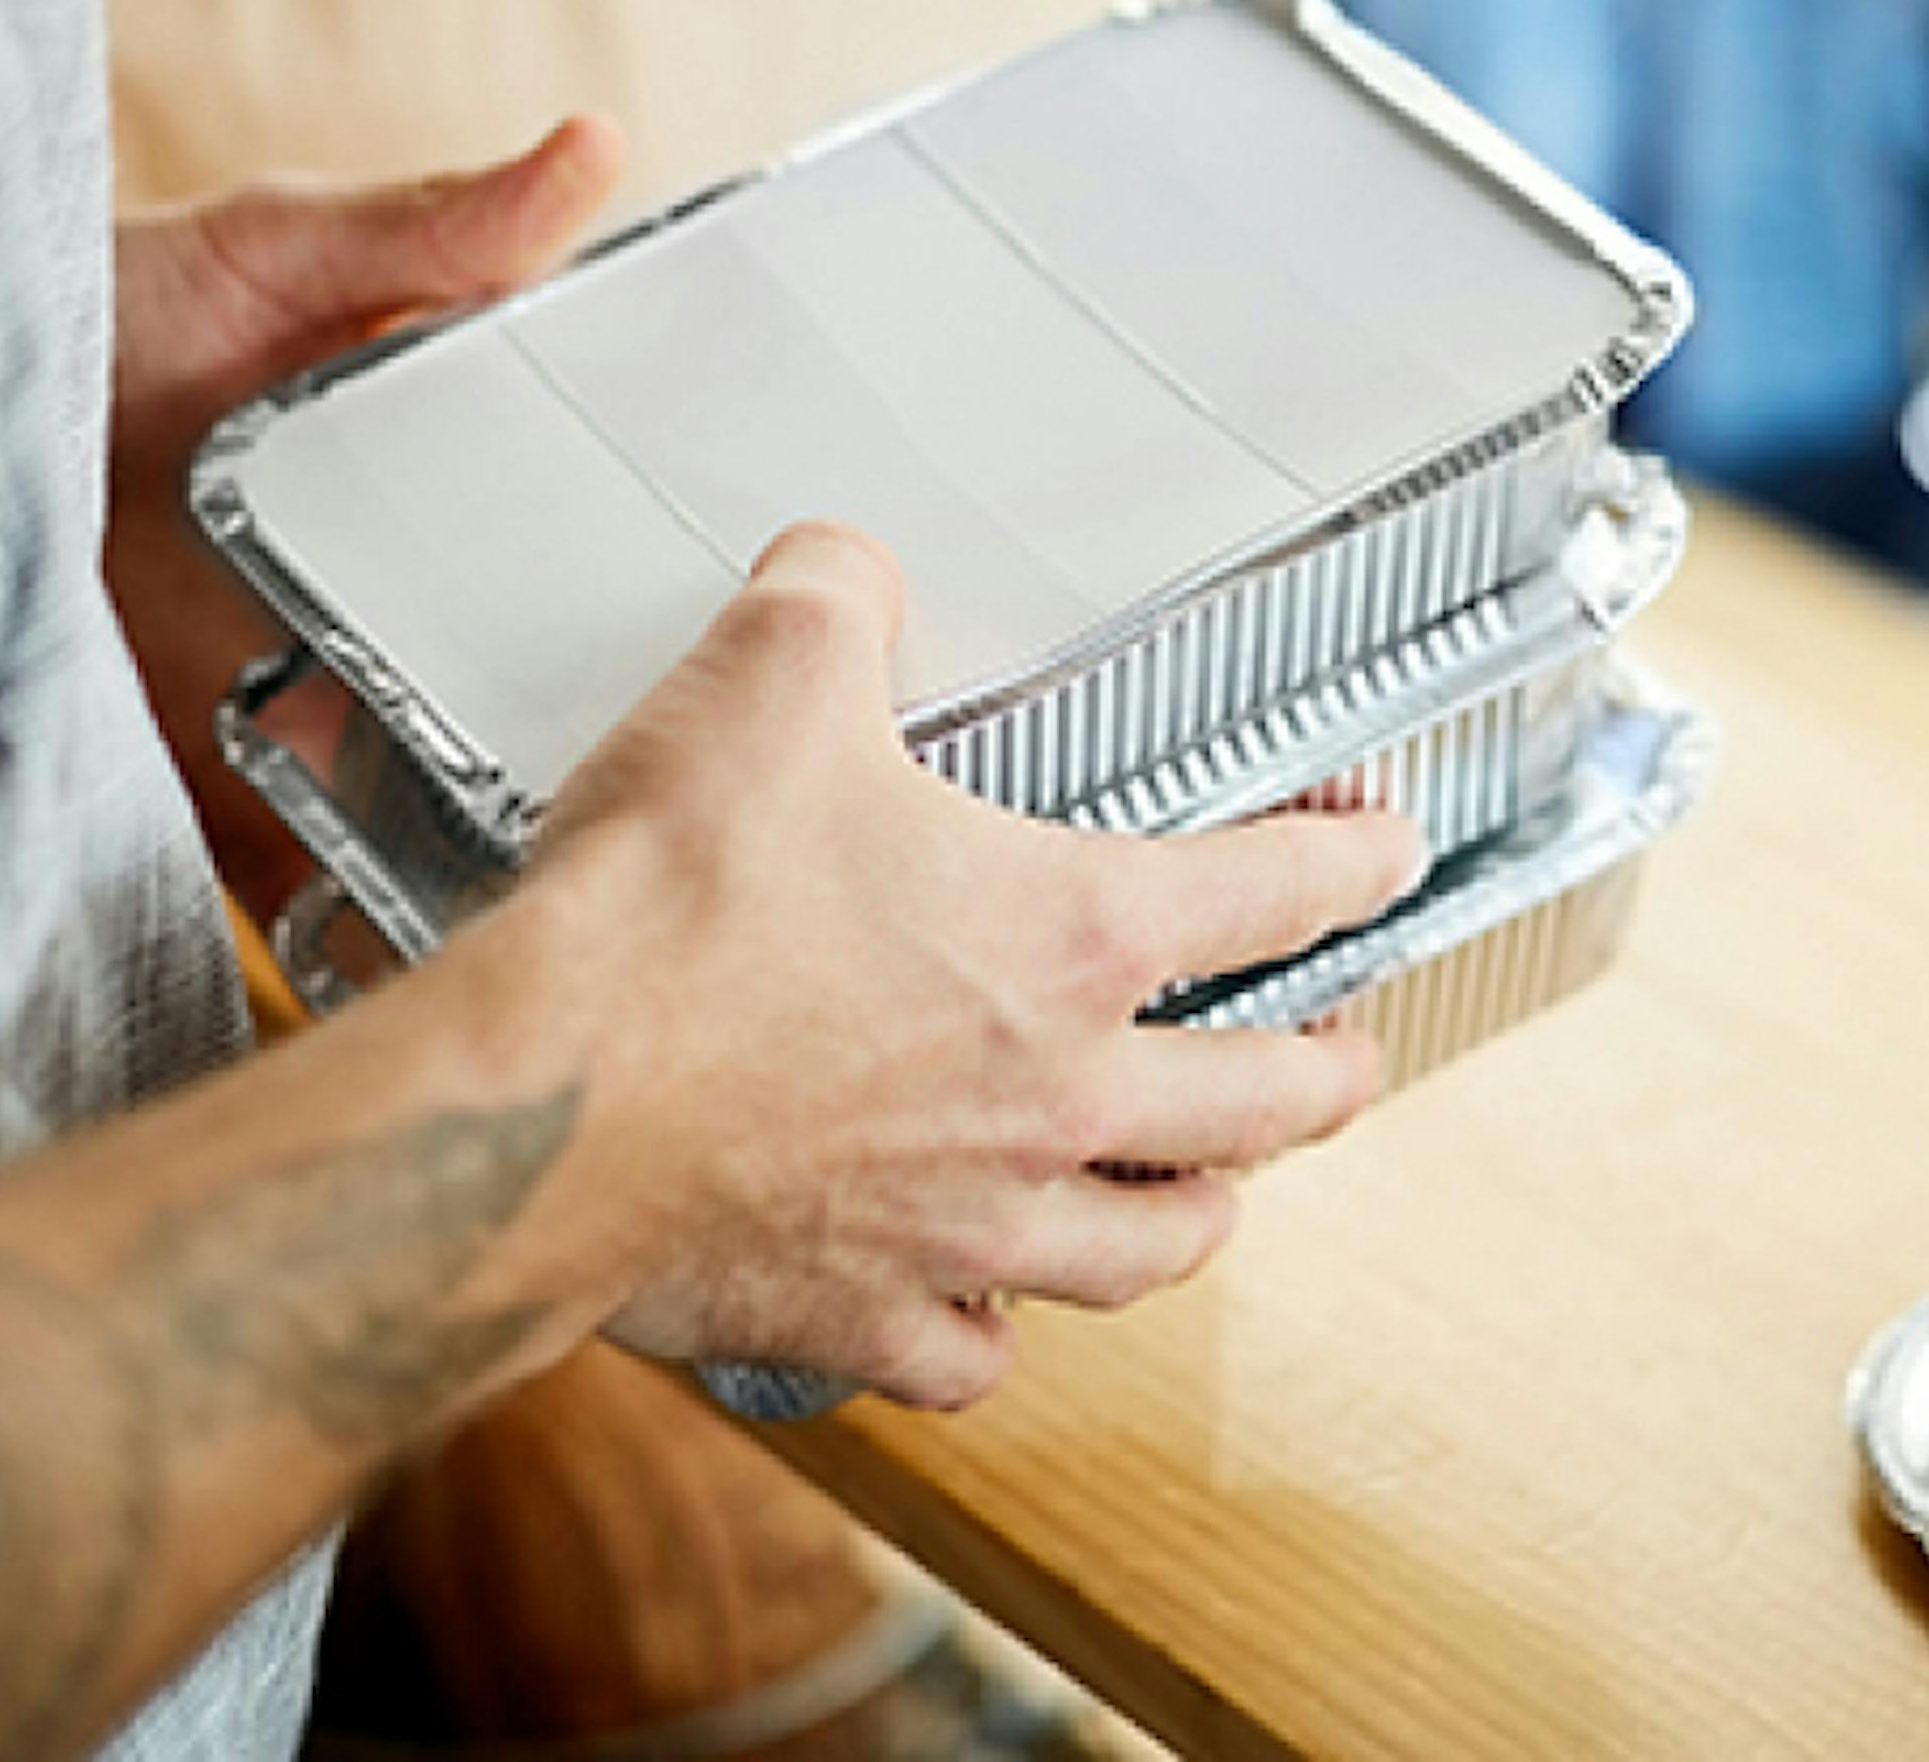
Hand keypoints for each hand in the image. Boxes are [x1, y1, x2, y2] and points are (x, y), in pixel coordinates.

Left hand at [107, 120, 628, 911]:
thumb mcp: (268, 249)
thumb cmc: (85, 305)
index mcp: (426, 490)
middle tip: (685, 803)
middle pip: (519, 705)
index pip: (579, 550)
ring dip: (489, 849)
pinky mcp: (193, 789)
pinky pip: (289, 881)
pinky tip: (402, 957)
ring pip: (428, 808)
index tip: (767, 637)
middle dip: (594, 756)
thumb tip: (594, 146)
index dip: (669, 598)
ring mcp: (292, 710)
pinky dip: (342, 926)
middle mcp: (379, 613)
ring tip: (573, 895)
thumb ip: (429, 227)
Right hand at [529, 525, 1422, 1410]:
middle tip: (1344, 1057)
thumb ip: (836, 596)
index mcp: (1072, 937)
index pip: (1279, 893)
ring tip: (1207, 1200)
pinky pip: (975, 1360)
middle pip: (1261, 1106)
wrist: (541, 1105)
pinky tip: (986, 1311)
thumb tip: (844, 569)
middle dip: (1325, 1075)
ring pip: (1145, 1251)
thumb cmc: (669, 908)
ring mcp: (970, 1230)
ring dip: (1192, 1216)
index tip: (1387, 853)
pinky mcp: (862, 1316)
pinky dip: (994, 1335)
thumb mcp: (770, 671)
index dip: (1356, 859)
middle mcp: (1053, 1099)